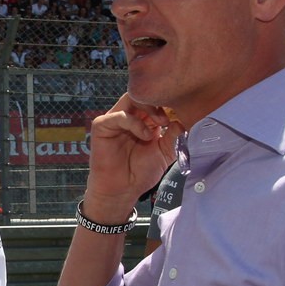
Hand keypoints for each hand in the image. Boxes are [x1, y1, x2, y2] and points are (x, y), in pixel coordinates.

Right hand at [84, 94, 182, 220]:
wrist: (122, 190)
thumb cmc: (140, 173)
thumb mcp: (165, 153)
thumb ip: (174, 137)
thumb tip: (182, 121)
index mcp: (143, 120)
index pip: (155, 99)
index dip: (168, 102)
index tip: (182, 113)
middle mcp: (128, 116)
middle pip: (143, 94)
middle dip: (159, 102)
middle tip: (169, 118)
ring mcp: (114, 119)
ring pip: (131, 98)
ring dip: (149, 108)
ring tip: (160, 124)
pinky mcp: (102, 126)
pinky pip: (119, 116)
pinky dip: (135, 123)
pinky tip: (146, 136)